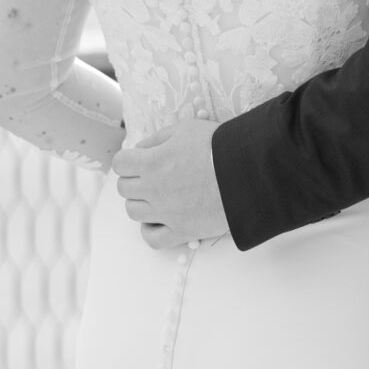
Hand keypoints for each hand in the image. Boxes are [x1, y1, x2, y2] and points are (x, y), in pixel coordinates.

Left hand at [111, 118, 229, 247]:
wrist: (249, 171)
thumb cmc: (219, 144)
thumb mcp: (185, 129)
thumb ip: (158, 138)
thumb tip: (141, 149)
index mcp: (151, 162)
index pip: (120, 164)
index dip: (129, 159)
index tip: (142, 158)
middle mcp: (153, 190)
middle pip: (124, 188)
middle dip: (135, 179)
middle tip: (153, 174)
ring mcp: (166, 214)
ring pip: (133, 212)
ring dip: (141, 202)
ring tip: (159, 195)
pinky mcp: (182, 231)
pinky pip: (151, 239)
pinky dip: (150, 230)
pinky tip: (159, 219)